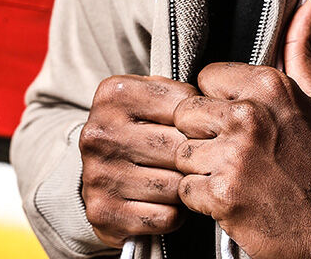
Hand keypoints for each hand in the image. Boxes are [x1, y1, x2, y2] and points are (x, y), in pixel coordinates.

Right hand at [79, 74, 198, 246]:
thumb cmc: (135, 129)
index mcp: (114, 94)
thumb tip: (217, 111)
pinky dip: (174, 213)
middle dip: (195, 156)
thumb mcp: (150, 98)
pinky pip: (166, 216)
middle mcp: (101, 133)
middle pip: (180, 147)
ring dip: (186, 186)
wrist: (93, 173)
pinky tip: (165, 202)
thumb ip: (181, 96)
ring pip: (176, 185)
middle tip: (197, 159)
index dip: (199, 119)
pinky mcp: (104, 214)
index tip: (198, 127)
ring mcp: (99, 175)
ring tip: (179, 179)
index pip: (183, 105)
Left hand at [172, 0, 310, 258]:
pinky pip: (185, 191)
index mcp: (270, 85)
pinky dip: (203, 201)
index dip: (217, 103)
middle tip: (231, 154)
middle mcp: (249, 115)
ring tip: (234, 178)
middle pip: (187, 113)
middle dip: (202, 136)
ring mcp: (235, 156)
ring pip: (182, 153)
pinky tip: (232, 201)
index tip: (236, 123)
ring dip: (200, 171)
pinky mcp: (224, 195)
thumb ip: (303, 47)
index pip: (207, 78)